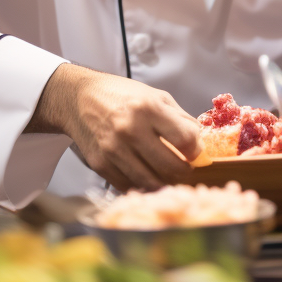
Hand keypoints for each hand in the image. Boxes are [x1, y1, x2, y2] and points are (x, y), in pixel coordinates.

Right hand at [27, 63, 203, 190]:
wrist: (79, 98)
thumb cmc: (122, 95)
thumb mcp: (156, 96)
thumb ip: (181, 119)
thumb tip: (201, 143)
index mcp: (148, 108)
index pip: (185, 140)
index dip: (196, 150)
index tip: (195, 152)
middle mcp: (130, 129)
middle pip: (171, 166)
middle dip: (184, 171)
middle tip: (185, 167)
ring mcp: (114, 150)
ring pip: (151, 182)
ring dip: (165, 182)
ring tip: (168, 174)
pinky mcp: (100, 165)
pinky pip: (129, 186)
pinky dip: (142, 185)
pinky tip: (147, 175)